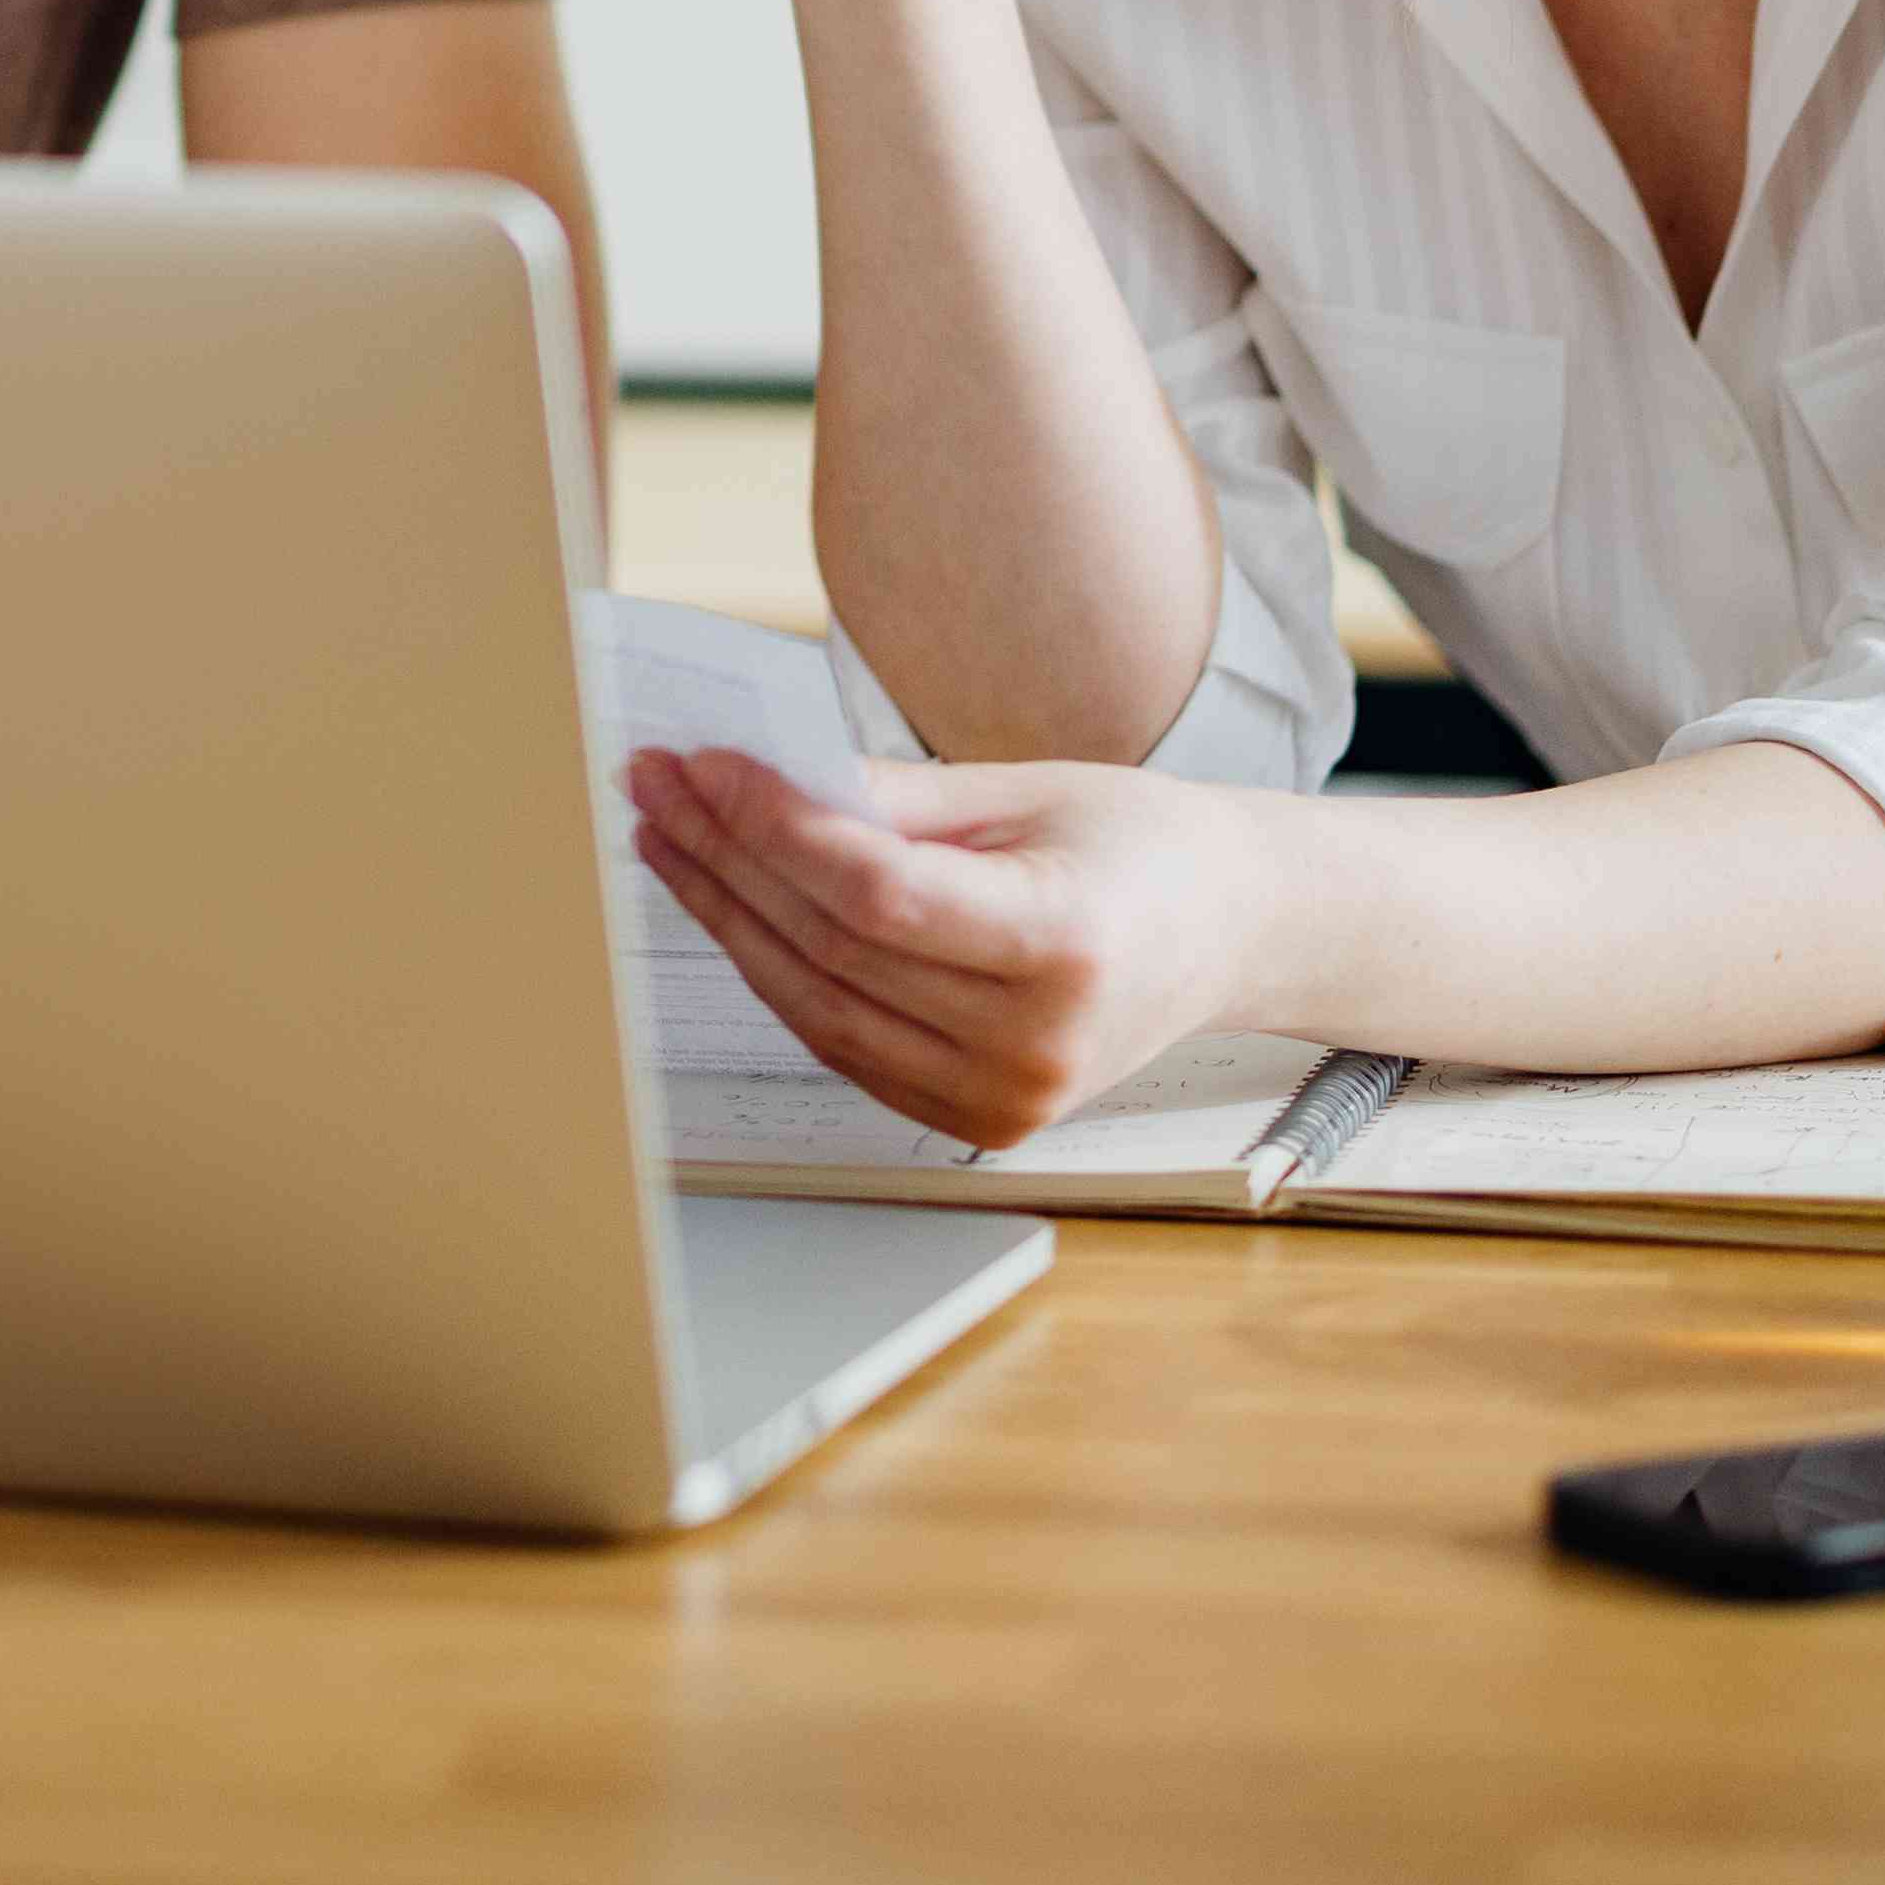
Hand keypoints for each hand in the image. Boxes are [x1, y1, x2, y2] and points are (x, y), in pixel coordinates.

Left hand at [629, 743, 1293, 1145]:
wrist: (1226, 935)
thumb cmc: (1139, 846)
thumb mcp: (1027, 792)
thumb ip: (892, 797)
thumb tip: (763, 774)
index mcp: (1067, 947)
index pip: (880, 896)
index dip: (777, 829)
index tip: (705, 765)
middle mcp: (1036, 1043)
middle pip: (834, 950)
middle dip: (726, 858)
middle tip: (657, 784)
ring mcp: (1005, 1098)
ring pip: (817, 1007)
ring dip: (727, 917)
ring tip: (667, 836)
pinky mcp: (977, 1119)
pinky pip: (842, 1044)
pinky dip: (776, 972)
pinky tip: (728, 904)